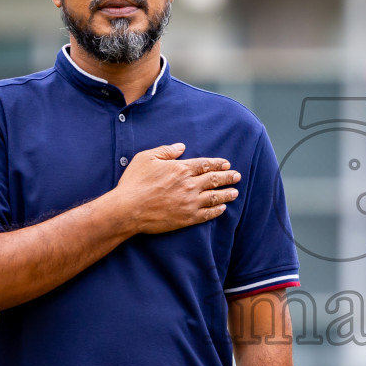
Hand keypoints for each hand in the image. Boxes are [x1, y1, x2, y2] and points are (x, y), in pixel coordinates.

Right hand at [111, 143, 238, 234]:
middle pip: (214, 180)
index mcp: (181, 168)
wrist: (128, 209)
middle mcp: (189, 185)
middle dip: (228, 177)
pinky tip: (222, 209)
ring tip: (235, 193)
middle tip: (237, 176)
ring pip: (215, 197)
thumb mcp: (147, 158)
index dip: (218, 164)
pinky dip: (217, 211)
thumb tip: (181, 147)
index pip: (205, 164)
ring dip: (226, 194)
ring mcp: (190, 202)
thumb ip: (166, 151)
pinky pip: (207, 214)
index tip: (227, 164)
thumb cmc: (135, 182)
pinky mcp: (187, 218)